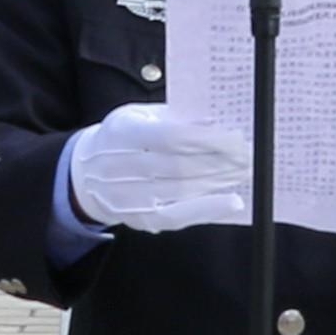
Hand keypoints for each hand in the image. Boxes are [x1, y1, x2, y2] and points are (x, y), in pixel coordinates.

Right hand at [59, 104, 248, 234]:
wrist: (85, 174)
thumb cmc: (122, 138)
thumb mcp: (140, 116)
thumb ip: (176, 118)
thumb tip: (217, 121)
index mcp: (122, 132)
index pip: (171, 136)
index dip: (208, 138)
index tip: (236, 135)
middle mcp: (121, 167)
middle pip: (181, 166)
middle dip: (222, 160)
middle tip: (250, 153)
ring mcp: (128, 197)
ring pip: (184, 190)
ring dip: (221, 180)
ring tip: (245, 170)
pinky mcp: (139, 218)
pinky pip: (178, 217)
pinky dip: (207, 209)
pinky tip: (232, 201)